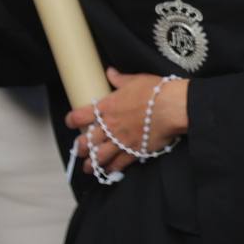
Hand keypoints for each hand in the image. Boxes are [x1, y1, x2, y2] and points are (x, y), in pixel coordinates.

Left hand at [65, 68, 189, 173]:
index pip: (80, 116)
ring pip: (99, 156)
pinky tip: (108, 171)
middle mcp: (110, 126)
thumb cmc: (155, 91)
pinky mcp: (134, 152)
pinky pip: (118, 164)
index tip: (71, 122)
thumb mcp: (136, 80)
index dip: (71, 120)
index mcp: (107, 107)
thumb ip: (120, 79)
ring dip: (91, 163)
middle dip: (81, 147)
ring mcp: (121, 141)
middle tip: (80, 149)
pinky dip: (111, 169)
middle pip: (86, 141)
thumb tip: (109, 71)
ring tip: (88, 167)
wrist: (172, 107)